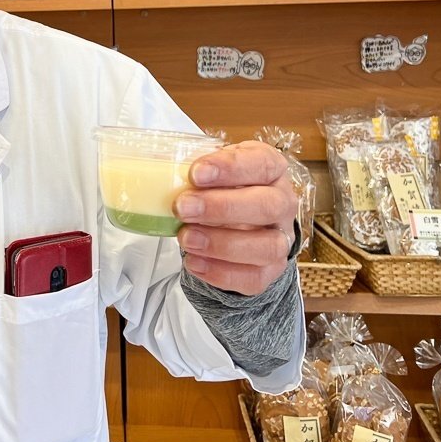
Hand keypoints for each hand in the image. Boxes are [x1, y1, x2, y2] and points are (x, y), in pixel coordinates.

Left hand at [173, 140, 295, 295]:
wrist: (236, 222)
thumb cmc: (222, 188)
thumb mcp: (212, 169)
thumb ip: (195, 171)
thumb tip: (158, 173)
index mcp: (271, 169)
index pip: (262, 163)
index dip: (230, 167)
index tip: (195, 173)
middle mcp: (282, 202)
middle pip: (267, 206)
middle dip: (221, 208)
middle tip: (183, 207)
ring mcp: (281, 238)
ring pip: (266, 246)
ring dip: (222, 244)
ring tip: (186, 238)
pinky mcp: (271, 269)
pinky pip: (254, 278)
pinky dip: (221, 272)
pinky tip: (194, 262)